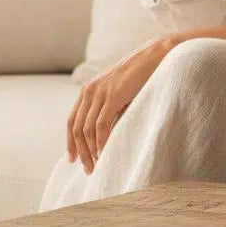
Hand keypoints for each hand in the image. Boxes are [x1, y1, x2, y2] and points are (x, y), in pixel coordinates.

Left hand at [67, 37, 171, 173]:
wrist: (154, 57)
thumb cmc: (140, 76)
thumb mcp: (118, 92)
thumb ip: (108, 108)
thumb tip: (105, 135)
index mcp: (88, 90)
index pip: (72, 121)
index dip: (71, 142)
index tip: (72, 159)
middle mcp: (90, 91)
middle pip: (77, 128)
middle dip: (80, 151)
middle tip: (88, 169)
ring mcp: (100, 93)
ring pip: (87, 129)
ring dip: (90, 151)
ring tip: (97, 165)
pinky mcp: (113, 96)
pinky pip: (101, 125)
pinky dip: (100, 142)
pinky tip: (104, 152)